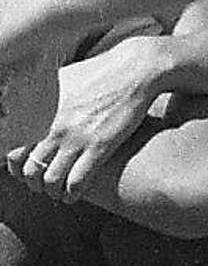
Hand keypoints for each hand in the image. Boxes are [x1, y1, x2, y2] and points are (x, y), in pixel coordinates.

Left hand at [10, 34, 167, 192]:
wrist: (135, 70)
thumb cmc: (100, 71)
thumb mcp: (61, 79)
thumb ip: (42, 96)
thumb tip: (28, 104)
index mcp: (42, 111)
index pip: (14, 151)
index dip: (16, 168)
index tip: (24, 172)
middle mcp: (54, 127)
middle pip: (31, 170)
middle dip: (34, 184)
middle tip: (42, 185)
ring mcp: (76, 138)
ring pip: (51, 180)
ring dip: (52, 192)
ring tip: (58, 193)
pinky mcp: (100, 146)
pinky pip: (77, 181)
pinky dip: (72, 194)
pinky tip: (74, 195)